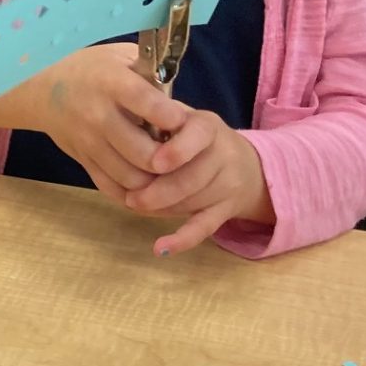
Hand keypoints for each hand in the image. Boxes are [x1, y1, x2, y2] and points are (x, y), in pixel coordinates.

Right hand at [36, 44, 189, 201]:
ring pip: (130, 177)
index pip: (145, 103)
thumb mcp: (120, 56)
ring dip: (156, 179)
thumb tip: (181, 102)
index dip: (169, 117)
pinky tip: (147, 181)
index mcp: (110, 81)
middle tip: (181, 152)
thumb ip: (151, 75)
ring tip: (167, 168)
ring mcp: (88, 142)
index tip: (183, 122)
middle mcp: (97, 114)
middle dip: (170, 159)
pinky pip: (112, 188)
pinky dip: (134, 192)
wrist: (41, 87)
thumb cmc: (91, 68)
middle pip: (142, 152)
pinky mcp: (82, 161)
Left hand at [126, 110, 273, 255]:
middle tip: (130, 197)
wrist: (247, 164)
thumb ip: (155, 119)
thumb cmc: (195, 137)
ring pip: (193, 202)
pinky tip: (161, 248)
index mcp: (208, 125)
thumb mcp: (181, 118)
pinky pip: (206, 226)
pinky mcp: (227, 209)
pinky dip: (183, 239)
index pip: (199, 135)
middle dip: (157, 191)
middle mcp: (225, 153)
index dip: (177, 151)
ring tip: (137, 205)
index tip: (155, 163)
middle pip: (191, 177)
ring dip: (161, 208)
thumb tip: (118, 132)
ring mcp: (229, 183)